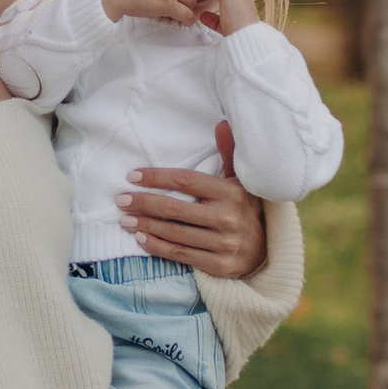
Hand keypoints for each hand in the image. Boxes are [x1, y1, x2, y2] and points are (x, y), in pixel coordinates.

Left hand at [120, 124, 269, 277]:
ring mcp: (224, 243)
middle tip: (121, 200)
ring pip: (174, 233)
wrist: (265, 251)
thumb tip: (222, 123)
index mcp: (231, 192)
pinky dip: (157, 247)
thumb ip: (229, 153)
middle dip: (144, 203)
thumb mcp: (240, 181)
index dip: (157, 177)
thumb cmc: (244, 209)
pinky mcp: (219, 265)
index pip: (186, 180)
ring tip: (125, 220)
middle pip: (175, 209)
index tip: (133, 176)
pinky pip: (180, 255)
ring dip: (145, 226)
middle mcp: (228, 217)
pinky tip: (141, 239)